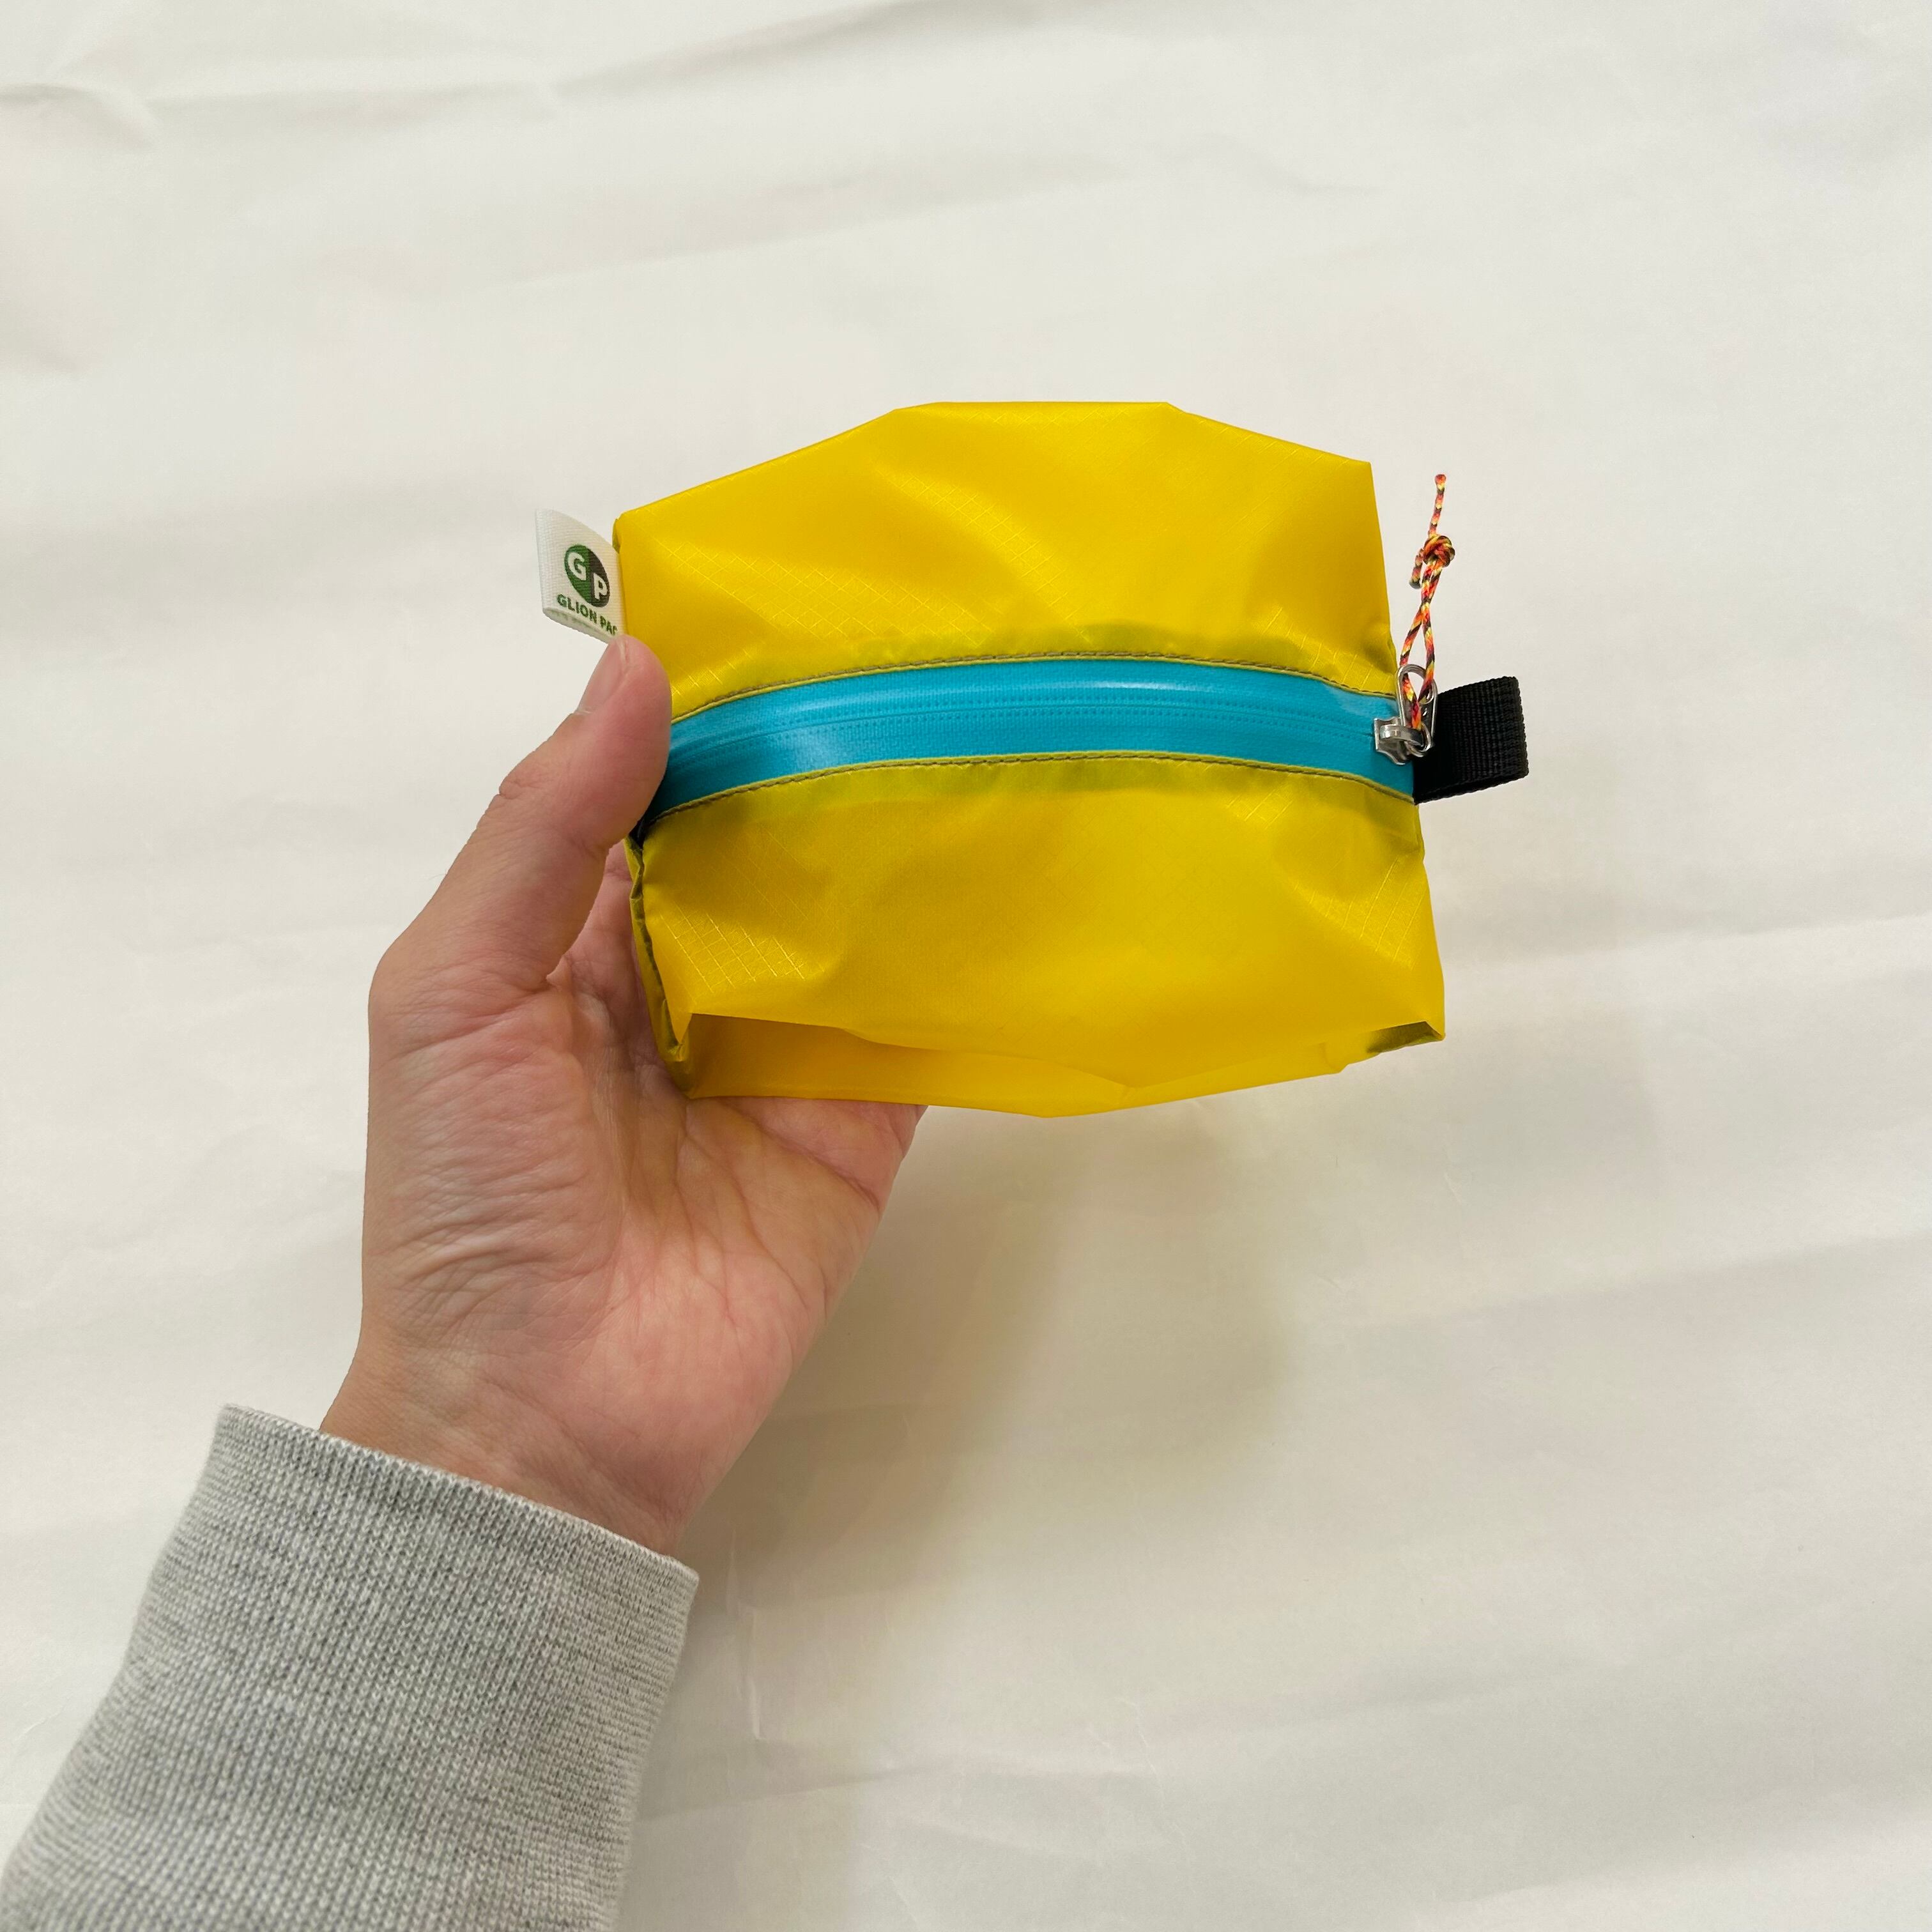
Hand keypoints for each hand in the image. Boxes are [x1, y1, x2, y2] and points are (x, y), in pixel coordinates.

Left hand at [322, 637, 920, 1553]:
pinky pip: (921, 1020)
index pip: (659, 789)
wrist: (545, 1418)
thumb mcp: (454, 990)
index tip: (808, 613)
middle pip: (770, 841)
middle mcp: (686, 976)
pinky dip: (968, 956)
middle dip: (833, 757)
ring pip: (855, 915)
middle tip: (936, 646)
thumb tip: (635, 664)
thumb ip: (542, 831)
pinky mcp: (862, 1123)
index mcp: (574, 933)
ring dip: (910, 837)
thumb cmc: (466, 1197)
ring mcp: (781, 1050)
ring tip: (998, 720)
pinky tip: (1032, 868)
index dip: (718, 706)